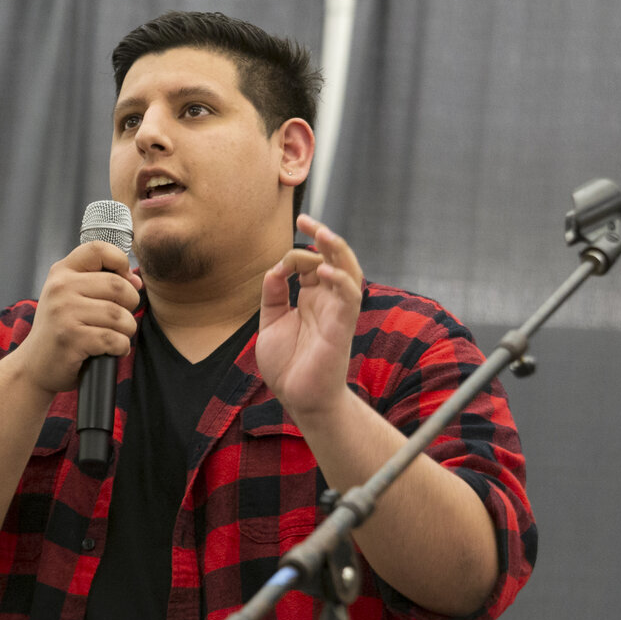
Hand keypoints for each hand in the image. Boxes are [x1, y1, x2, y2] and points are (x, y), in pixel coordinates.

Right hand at [12, 241, 141, 394]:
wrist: (35, 365)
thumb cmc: (61, 329)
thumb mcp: (72, 297)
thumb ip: (101, 282)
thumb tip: (136, 280)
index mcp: (62, 272)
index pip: (99, 249)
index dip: (120, 262)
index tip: (123, 281)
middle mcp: (60, 287)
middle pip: (118, 286)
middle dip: (130, 304)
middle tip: (120, 318)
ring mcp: (64, 313)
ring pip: (119, 315)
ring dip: (126, 330)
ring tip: (116, 335)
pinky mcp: (70, 338)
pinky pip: (114, 339)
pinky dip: (120, 347)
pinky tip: (111, 350)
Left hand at [256, 214, 362, 417]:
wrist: (300, 400)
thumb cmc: (288, 365)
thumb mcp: (271, 323)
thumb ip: (272, 295)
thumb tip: (275, 268)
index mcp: (311, 298)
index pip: (309, 263)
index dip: (293, 256)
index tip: (278, 267)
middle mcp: (327, 301)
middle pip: (333, 258)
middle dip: (322, 237)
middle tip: (305, 220)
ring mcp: (337, 311)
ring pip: (348, 271)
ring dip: (337, 250)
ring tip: (323, 233)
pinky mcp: (342, 326)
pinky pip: (350, 297)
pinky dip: (339, 280)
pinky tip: (323, 271)